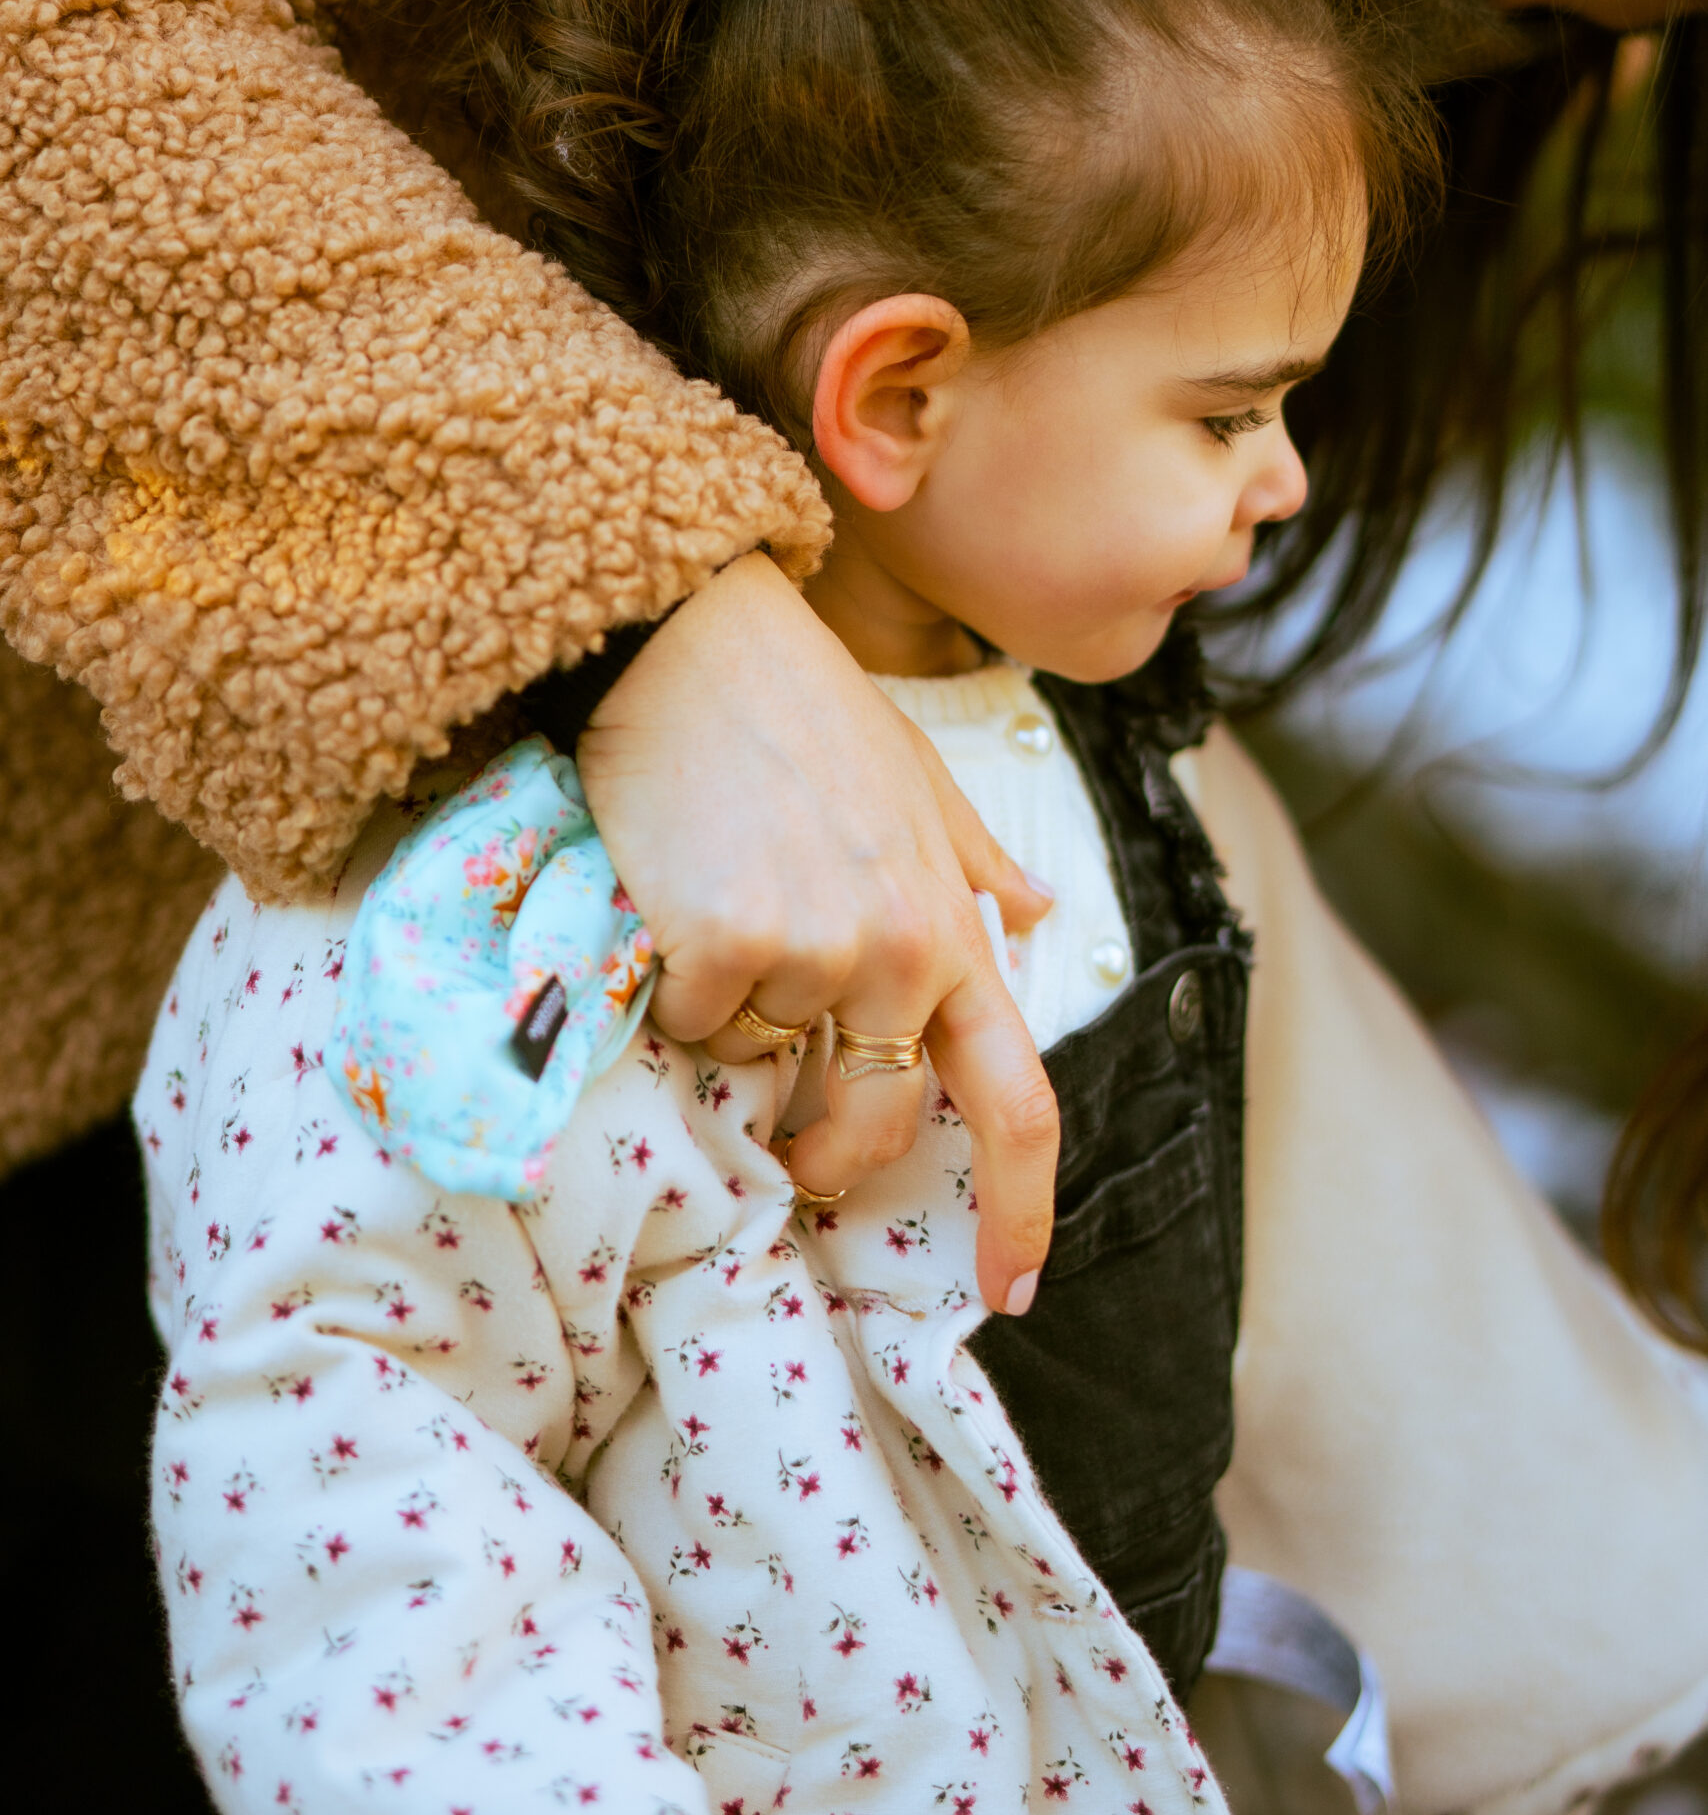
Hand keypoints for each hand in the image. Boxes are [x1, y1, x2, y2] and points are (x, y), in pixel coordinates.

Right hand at [576, 553, 1057, 1314]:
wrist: (696, 640)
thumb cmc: (803, 705)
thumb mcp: (915, 778)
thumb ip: (973, 863)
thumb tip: (1032, 912)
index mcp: (952, 924)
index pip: (1018, 1095)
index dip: (1024, 1205)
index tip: (1013, 1285)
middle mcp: (897, 951)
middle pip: (880, 1122)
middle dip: (834, 1158)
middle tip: (800, 1150)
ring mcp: (811, 949)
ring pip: (762, 1057)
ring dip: (737, 1015)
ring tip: (722, 908)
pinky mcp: (721, 942)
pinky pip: (694, 1020)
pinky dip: (677, 984)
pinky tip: (676, 896)